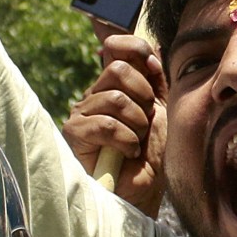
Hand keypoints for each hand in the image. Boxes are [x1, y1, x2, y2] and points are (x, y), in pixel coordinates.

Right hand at [62, 34, 166, 213]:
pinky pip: (105, 124)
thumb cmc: (152, 152)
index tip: (154, 70)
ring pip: (114, 98)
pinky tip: (127, 153)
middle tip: (146, 121)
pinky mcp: (75, 133)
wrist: (144, 189)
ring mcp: (82, 113)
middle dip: (142, 97)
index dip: (137, 50)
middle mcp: (95, 93)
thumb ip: (155, 78)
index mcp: (115, 84)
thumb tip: (149, 47)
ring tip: (136, 142)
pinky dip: (126, 140)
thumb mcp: (161, 108)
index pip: (117, 48)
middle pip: (117, 70)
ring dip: (136, 124)